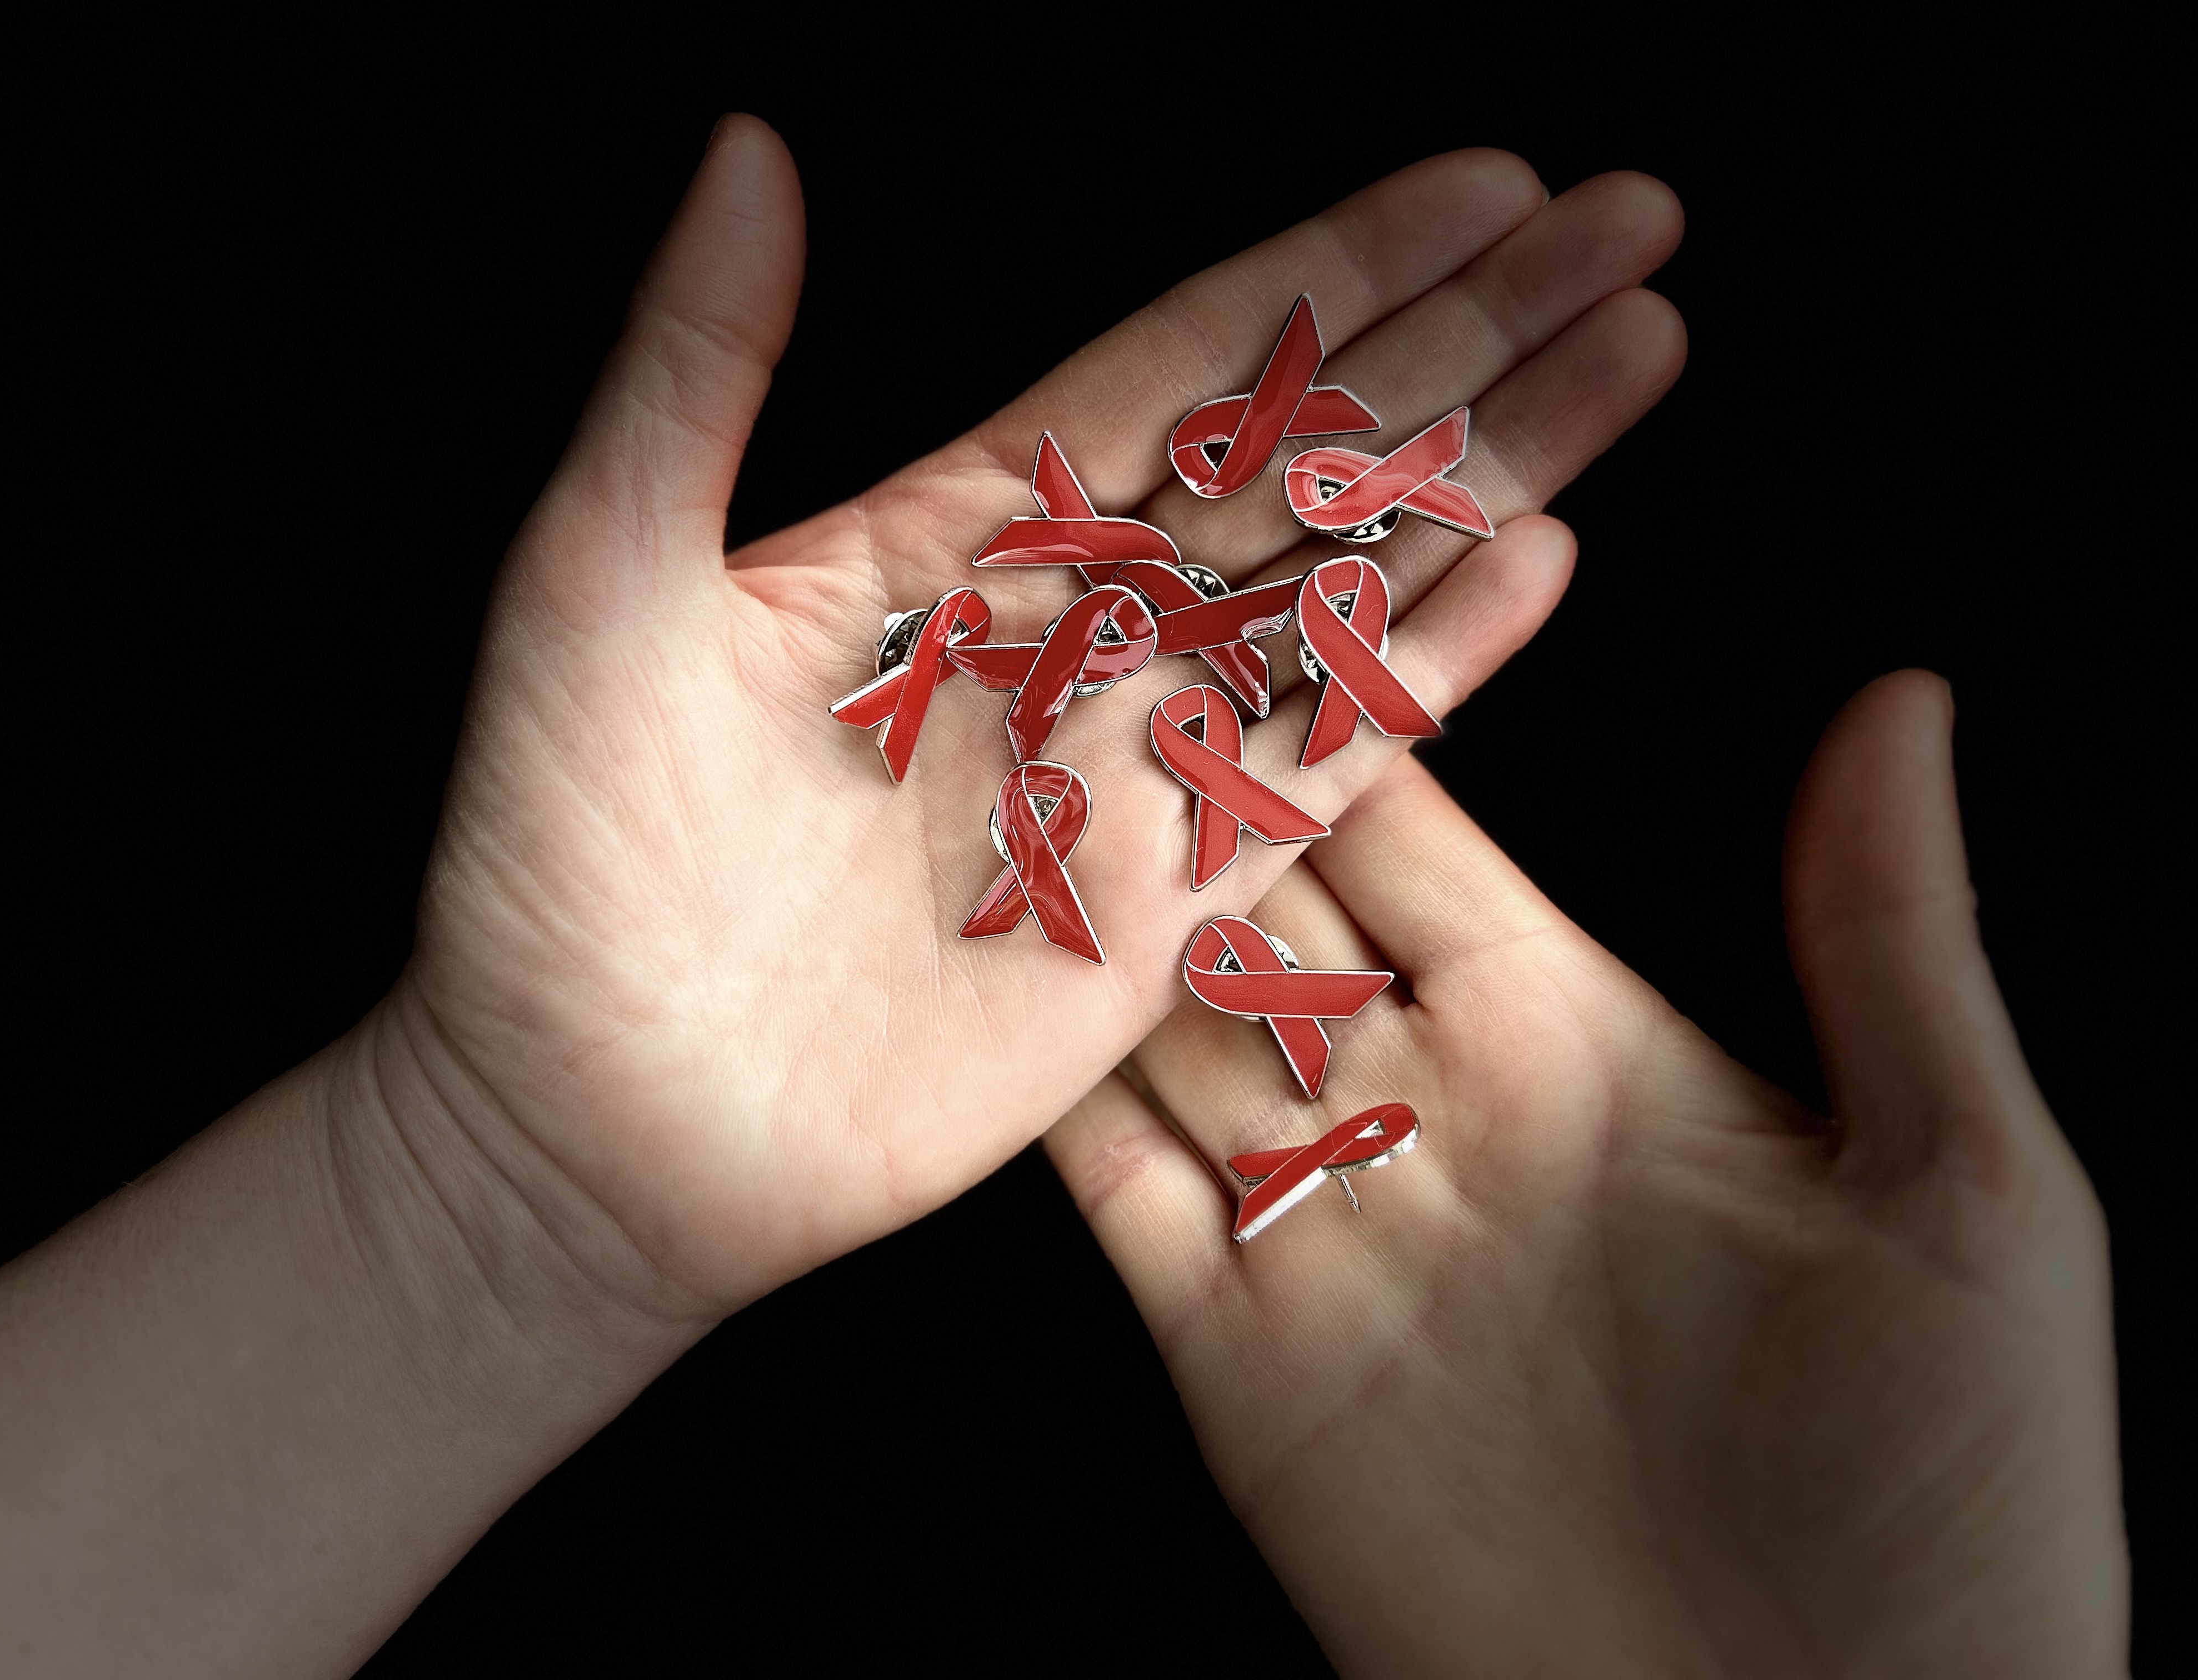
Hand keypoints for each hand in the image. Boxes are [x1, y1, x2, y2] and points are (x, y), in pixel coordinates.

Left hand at [382, 116, 1687, 1316]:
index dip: (1341, 263)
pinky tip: (1543, 562)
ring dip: (1500, 467)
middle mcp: (1074, 627)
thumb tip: (744, 144)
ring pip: (1355, 581)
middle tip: (1627, 224)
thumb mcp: (602, 571)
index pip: (1192, 360)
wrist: (592, 1112)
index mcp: (959, 530)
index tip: (1483, 181)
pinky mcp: (1171, 901)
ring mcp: (1134, 761)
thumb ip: (698, 361)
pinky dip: (1438, 664)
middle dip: (1473, 332)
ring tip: (1635, 355)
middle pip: (1314, 448)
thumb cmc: (561, 851)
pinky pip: (1329, 759)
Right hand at [1046, 675, 2125, 1675]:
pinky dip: (1038, 1101)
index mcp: (1578, 1038)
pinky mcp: (1241, 1357)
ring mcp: (1324, 1229)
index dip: (1341, 709)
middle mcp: (1429, 1109)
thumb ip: (1888, 938)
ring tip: (978, 778)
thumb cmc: (1950, 1491)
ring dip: (1082, 915)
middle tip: (1067, 645)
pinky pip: (1112, 1195)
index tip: (1255, 582)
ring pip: (1162, 1028)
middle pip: (1264, 903)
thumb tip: (1905, 702)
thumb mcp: (1966, 1185)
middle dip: (1171, 785)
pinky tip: (972, 995)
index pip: (1419, 832)